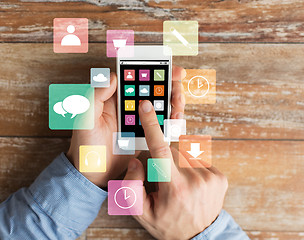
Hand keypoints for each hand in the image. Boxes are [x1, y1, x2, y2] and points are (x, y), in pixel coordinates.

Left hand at [67, 66, 185, 187]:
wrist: (93, 174)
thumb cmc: (85, 146)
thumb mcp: (86, 119)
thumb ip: (96, 96)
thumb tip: (112, 76)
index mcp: (114, 98)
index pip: (136, 78)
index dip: (153, 71)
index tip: (169, 69)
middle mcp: (128, 107)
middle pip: (153, 89)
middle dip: (169, 87)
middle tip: (178, 92)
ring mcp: (138, 121)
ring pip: (161, 106)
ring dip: (173, 104)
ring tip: (177, 110)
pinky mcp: (145, 135)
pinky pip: (161, 124)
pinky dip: (171, 122)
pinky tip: (175, 122)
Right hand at [123, 100, 227, 239]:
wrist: (200, 237)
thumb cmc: (168, 224)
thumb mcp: (142, 212)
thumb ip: (132, 186)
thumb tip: (137, 160)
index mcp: (175, 188)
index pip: (160, 151)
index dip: (152, 126)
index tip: (147, 107)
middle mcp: (195, 179)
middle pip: (171, 151)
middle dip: (163, 159)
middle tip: (163, 180)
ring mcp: (211, 177)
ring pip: (184, 154)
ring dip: (176, 163)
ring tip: (178, 185)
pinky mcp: (220, 176)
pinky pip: (198, 160)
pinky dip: (190, 167)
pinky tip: (190, 183)